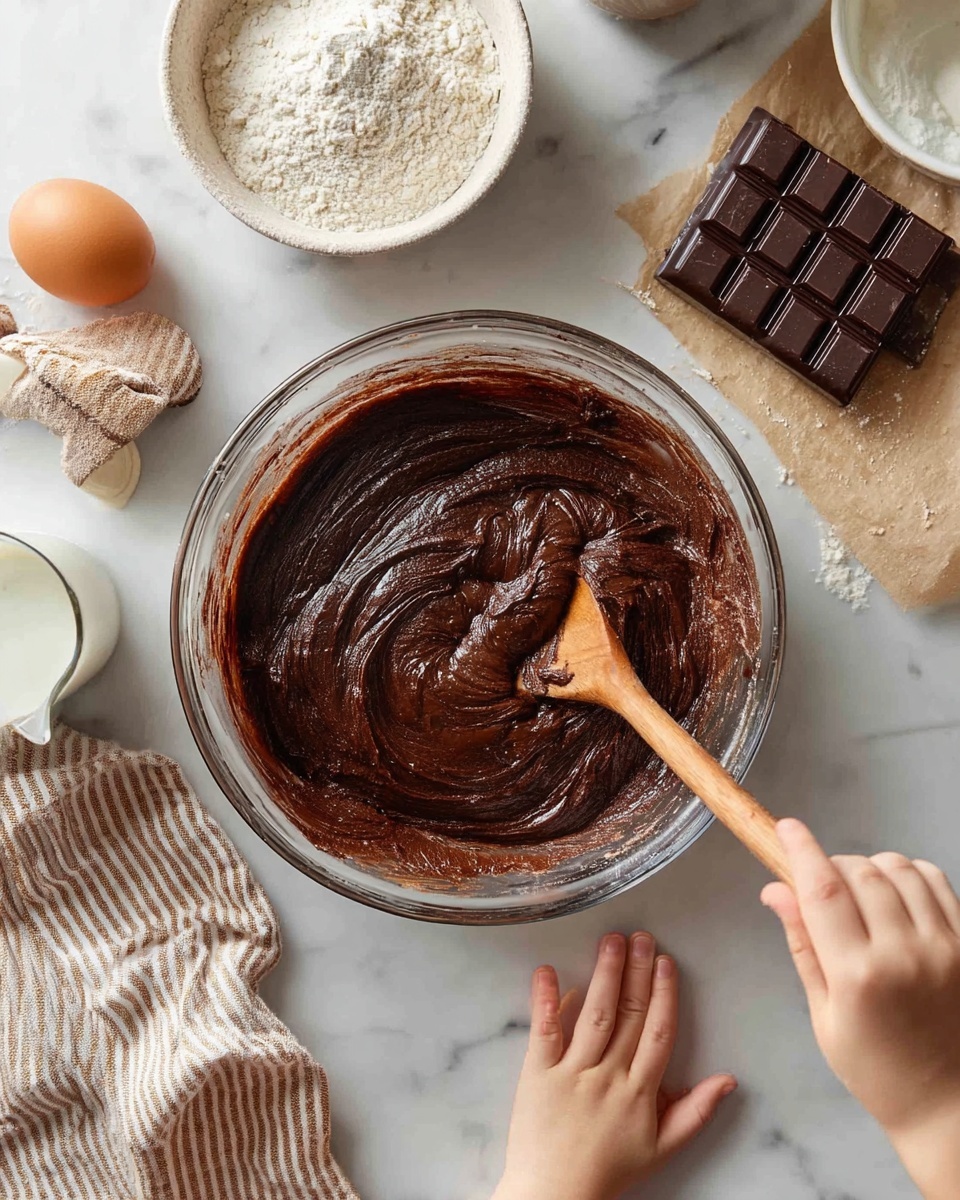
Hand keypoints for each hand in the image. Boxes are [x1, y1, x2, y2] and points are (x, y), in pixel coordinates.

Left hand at [492, 932, 736, 1199]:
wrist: (554, 1195)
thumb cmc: (609, 1170)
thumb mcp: (661, 1148)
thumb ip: (695, 1112)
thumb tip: (729, 1079)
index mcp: (640, 1094)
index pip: (658, 1034)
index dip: (664, 995)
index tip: (666, 962)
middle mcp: (608, 1077)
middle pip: (628, 1016)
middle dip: (636, 973)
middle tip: (641, 936)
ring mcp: (571, 1074)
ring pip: (593, 1016)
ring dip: (603, 975)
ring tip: (610, 940)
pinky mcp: (537, 1074)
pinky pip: (543, 1032)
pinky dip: (545, 1000)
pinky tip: (548, 971)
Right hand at [763, 820, 959, 1199]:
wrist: (949, 1106)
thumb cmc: (877, 1071)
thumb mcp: (824, 1015)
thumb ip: (803, 945)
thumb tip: (775, 890)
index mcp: (857, 976)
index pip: (823, 890)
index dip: (801, 850)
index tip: (786, 828)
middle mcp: (903, 953)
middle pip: (860, 871)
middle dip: (832, 864)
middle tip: (821, 883)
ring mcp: (944, 946)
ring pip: (900, 868)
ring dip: (871, 866)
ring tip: (860, 889)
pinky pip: (937, 881)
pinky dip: (910, 874)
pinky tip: (897, 894)